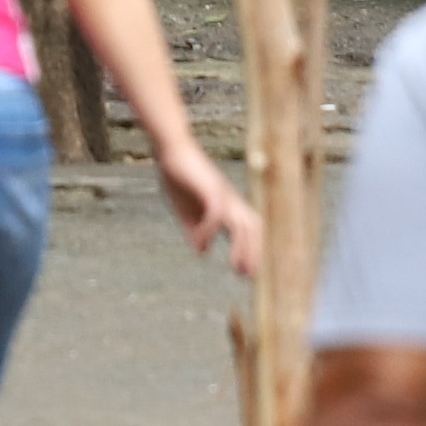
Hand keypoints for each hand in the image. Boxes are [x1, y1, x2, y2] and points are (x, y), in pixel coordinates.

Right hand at [158, 136, 261, 276]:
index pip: (250, 229)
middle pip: (254, 228)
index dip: (252, 250)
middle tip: (250, 277)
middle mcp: (231, 200)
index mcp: (228, 205)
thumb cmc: (179, 177)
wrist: (170, 148)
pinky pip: (217, 214)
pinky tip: (201, 243)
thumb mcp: (185, 210)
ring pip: (244, 224)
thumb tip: (202, 251)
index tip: (250, 273)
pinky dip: (211, 231)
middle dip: (255, 253)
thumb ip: (195, 230)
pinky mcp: (210, 188)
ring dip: (243, 248)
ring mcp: (223, 194)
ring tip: (238, 269)